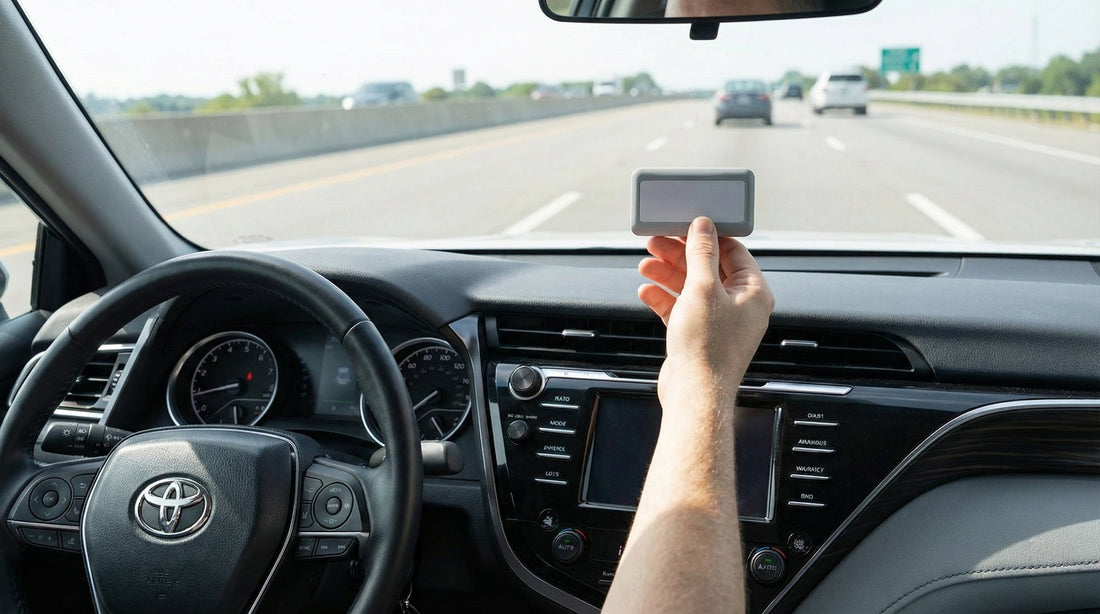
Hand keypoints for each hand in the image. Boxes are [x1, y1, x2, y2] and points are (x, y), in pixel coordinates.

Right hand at [638, 217, 772, 403]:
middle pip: (708, 268)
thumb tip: (703, 226)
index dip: (707, 236)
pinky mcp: (699, 336)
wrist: (695, 394)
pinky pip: (681, 309)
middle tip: (657, 243)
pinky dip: (664, 298)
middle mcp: (740, 307)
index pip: (733, 252)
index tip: (684, 226)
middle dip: (680, 255)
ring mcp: (719, 323)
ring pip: (691, 288)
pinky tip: (647, 291)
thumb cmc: (708, 347)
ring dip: (667, 274)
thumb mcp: (703, 288)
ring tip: (646, 264)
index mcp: (754, 293)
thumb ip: (702, 254)